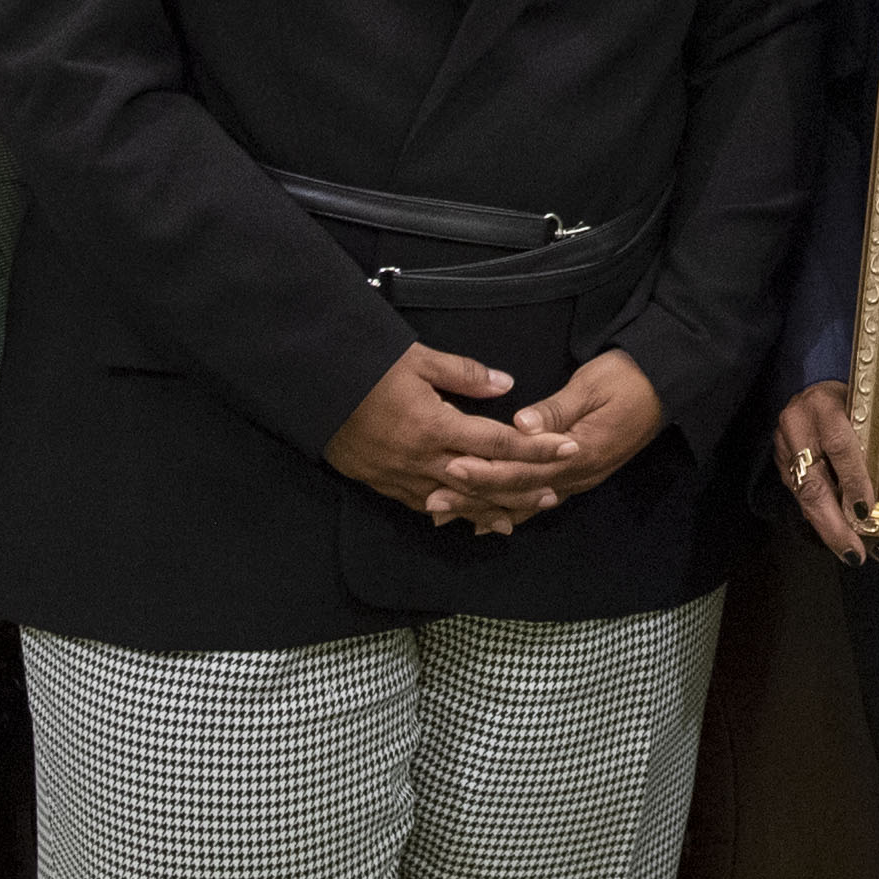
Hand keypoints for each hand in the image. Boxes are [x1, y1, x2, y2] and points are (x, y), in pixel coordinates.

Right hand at [327, 343, 544, 529]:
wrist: (311, 386)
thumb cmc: (366, 365)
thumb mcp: (419, 360)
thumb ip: (465, 375)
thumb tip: (506, 384)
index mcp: (436, 425)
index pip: (498, 442)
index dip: (536, 448)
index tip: (567, 448)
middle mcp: (422, 458)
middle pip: (482, 481)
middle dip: (519, 488)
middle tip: (553, 493)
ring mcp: (400, 476)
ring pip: (454, 502)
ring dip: (487, 510)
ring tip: (515, 518)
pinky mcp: (381, 484)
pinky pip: (421, 505)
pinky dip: (447, 513)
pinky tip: (463, 518)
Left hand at [436, 349, 668, 534]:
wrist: (666, 385)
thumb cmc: (627, 378)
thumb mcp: (592, 384)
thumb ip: (557, 409)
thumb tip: (521, 425)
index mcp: (580, 452)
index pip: (524, 469)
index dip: (487, 472)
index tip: (452, 470)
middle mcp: (579, 475)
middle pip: (519, 493)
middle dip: (475, 499)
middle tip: (433, 506)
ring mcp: (581, 480)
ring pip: (527, 504)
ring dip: (487, 510)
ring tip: (448, 518)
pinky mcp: (580, 477)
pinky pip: (542, 502)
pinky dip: (513, 513)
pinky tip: (488, 523)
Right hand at [775, 382, 875, 562]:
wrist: (816, 386)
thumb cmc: (852, 399)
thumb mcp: (866, 410)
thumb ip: (871, 443)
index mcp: (823, 404)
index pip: (840, 447)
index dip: (854, 482)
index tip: (866, 514)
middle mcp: (797, 424)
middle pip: (813, 482)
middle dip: (834, 524)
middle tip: (854, 552)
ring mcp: (783, 444)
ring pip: (804, 494)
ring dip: (828, 528)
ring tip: (851, 551)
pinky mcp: (779, 460)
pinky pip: (800, 495)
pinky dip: (820, 518)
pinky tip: (837, 536)